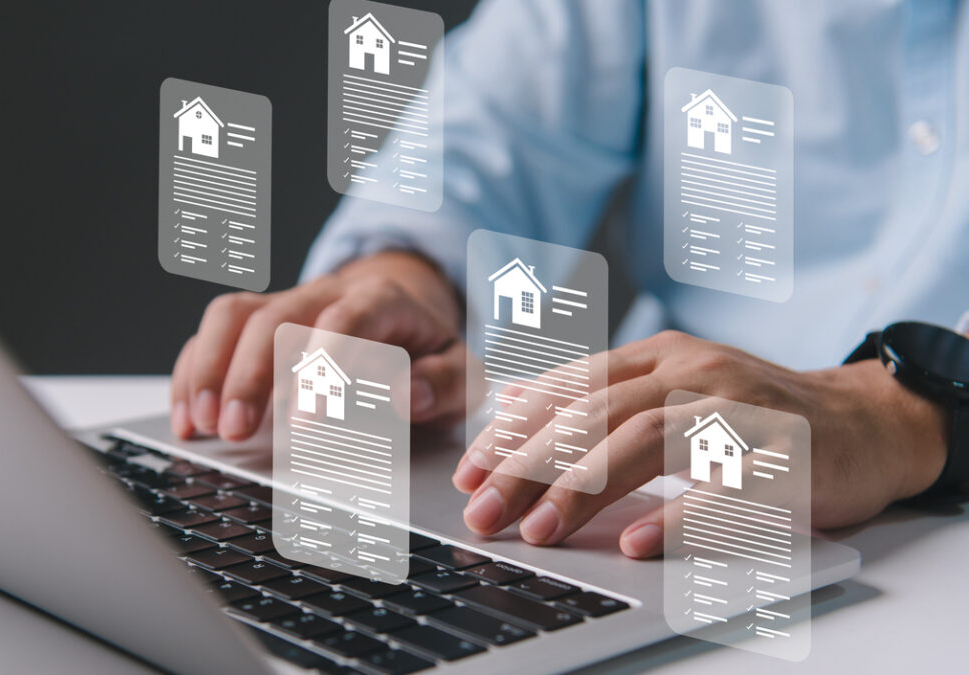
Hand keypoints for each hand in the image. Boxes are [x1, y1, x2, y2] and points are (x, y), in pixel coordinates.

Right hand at [171, 251, 465, 439]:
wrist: (405, 306)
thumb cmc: (429, 348)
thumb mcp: (463, 368)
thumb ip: (444, 383)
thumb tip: (408, 397)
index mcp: (383, 300)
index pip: (346, 320)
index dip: (322, 365)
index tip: (304, 420)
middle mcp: (327, 293)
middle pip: (276, 317)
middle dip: (250, 375)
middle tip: (236, 430)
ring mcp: (286, 302)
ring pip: (234, 315)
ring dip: (211, 368)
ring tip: (202, 423)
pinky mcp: (258, 319)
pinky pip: (214, 331)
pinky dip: (194, 372)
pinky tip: (189, 417)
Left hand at [451, 331, 948, 557]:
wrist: (864, 422)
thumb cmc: (752, 416)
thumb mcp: (668, 389)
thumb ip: (595, 392)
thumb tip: (511, 396)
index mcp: (658, 357)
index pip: (569, 388)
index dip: (514, 430)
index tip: (470, 472)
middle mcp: (692, 371)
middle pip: (595, 415)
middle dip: (530, 466)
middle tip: (486, 512)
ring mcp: (738, 408)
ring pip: (645, 441)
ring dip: (584, 488)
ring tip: (542, 531)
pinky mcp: (784, 453)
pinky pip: (724, 484)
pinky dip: (677, 514)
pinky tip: (638, 542)